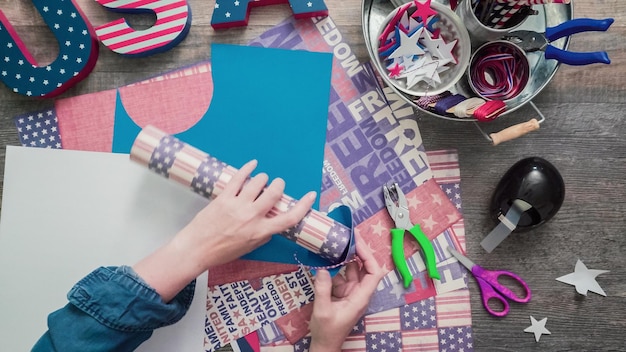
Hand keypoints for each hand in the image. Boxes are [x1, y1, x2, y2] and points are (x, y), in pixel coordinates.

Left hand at [175, 159, 316, 267]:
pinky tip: (252, 165)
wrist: (197, 248)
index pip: (289, 218)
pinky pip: (239, 178)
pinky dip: (248, 168)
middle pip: (275, 193)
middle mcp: (252, 217)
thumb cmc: (222, 251)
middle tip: (277, 185)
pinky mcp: (224, 197)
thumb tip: (272, 222)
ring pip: (259, 182)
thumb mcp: (250, 247)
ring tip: (261, 180)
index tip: (311, 196)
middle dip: (279, 185)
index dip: (303, 206)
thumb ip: (264, 234)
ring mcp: (237, 205)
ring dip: (263, 178)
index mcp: (260, 232)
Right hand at [309, 236, 383, 351]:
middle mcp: (359, 293)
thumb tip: (323, 269)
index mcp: (360, 298)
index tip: (357, 244)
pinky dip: (336, 268)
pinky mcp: (342, 294)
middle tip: (350, 236)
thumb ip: (323, 289)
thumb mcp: (322, 310)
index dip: (369, 257)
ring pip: (353, 271)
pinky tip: (328, 259)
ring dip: (347, 258)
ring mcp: (351, 293)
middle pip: (366, 268)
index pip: (374, 274)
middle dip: (360, 252)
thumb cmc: (327, 332)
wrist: (324, 345)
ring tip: (339, 243)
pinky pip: (342, 277)